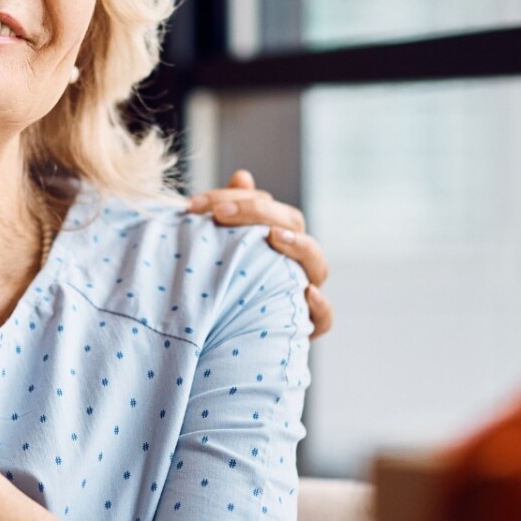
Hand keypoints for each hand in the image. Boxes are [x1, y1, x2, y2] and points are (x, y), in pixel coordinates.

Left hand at [186, 169, 332, 337]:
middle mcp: (293, 261)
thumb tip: (243, 176)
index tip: (197, 205)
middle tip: (221, 214)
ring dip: (298, 246)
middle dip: (258, 212)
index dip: (236, 198)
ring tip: (273, 236)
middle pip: (293, 224)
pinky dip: (320, 306)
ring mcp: (301, 291)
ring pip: (317, 264)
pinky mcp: (303, 326)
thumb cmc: (218, 289)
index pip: (268, 207)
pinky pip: (324, 318)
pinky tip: (305, 293)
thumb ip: (229, 212)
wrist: (215, 344)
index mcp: (275, 238)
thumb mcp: (218, 250)